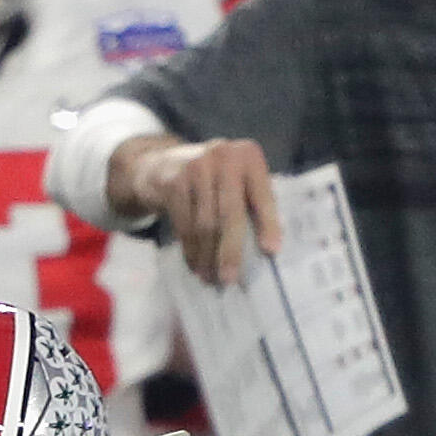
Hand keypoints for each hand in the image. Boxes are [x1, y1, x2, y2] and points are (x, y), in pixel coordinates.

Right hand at [129, 133, 281, 286]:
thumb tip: (267, 249)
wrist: (164, 163)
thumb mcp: (237, 177)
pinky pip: (185, 226)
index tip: (271, 251)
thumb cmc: (214, 178)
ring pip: (205, 224)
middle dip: (230, 250)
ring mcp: (196, 168)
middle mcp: (224, 157)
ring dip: (207, 256)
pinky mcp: (174, 183)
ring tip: (211, 277)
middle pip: (230, 213)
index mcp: (249, 156)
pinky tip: (195, 265)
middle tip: (229, 279)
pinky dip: (191, 250)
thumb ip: (252, 199)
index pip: (262, 195)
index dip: (268, 224)